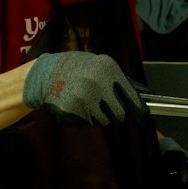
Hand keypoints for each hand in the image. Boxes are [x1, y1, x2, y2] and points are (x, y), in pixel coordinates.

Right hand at [23, 52, 148, 126]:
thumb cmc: (75, 69)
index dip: (137, 108)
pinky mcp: (75, 112)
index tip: (143, 116)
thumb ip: (115, 79)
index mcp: (108, 68)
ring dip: (97, 116)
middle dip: (113, 113)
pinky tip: (75, 106)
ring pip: (104, 121)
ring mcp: (87, 98)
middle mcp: (99, 82)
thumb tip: (140, 97)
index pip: (131, 95)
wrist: (44, 75)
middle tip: (103, 106)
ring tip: (84, 101)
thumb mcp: (97, 64)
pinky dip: (84, 119)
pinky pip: (88, 124)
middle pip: (119, 114)